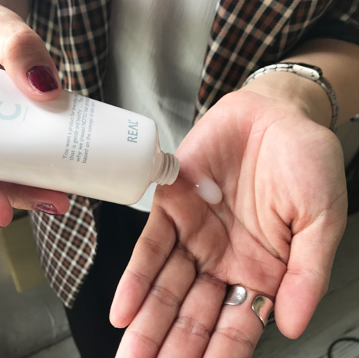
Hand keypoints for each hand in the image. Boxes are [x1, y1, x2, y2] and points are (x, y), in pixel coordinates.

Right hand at [0, 0, 69, 226]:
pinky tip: (63, 175)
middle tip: (51, 202)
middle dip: (13, 195)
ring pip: (1, 174)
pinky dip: (40, 170)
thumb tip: (44, 88)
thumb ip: (18, 48)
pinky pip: (20, 159)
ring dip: (31, 190)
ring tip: (62, 196)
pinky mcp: (8, 135)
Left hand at [110, 90, 346, 356]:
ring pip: (166, 287)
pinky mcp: (172, 206)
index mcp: (261, 270)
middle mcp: (223, 259)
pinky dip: (136, 277)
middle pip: (192, 314)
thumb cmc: (305, 161)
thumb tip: (292, 323)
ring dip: (147, 322)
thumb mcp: (321, 218)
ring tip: (131, 354)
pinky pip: (150, 247)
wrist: (276, 112)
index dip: (218, 355)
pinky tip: (124, 308)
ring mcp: (195, 234)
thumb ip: (306, 272)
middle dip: (170, 347)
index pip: (236, 326)